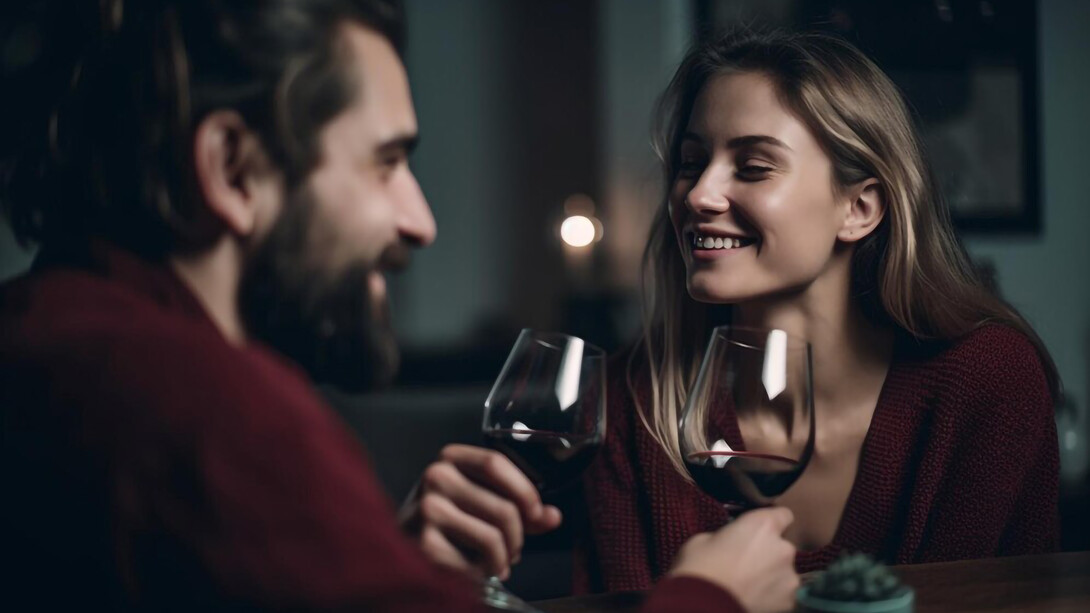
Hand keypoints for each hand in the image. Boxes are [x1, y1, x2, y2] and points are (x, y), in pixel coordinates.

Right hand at [399, 444, 562, 579]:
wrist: (396, 550)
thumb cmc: (444, 524)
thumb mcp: (478, 503)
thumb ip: (518, 507)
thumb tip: (553, 517)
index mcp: (450, 458)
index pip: (495, 462)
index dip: (524, 490)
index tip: (536, 513)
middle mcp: (435, 477)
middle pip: (504, 507)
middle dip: (518, 537)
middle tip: (514, 550)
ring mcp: (426, 509)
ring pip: (493, 537)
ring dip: (503, 558)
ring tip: (497, 564)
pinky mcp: (423, 543)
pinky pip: (475, 563)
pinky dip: (483, 574)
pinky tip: (476, 573)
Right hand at [668, 507, 798, 612]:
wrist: (702, 606)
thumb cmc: (699, 567)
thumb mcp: (705, 538)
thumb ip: (727, 536)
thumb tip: (729, 542)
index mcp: (763, 525)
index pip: (783, 514)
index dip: (771, 523)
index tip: (758, 531)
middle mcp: (783, 548)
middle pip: (782, 546)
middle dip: (769, 552)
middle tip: (746, 562)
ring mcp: (789, 577)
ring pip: (784, 571)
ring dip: (771, 574)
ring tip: (749, 584)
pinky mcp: (789, 602)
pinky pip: (782, 593)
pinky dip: (772, 595)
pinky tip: (752, 598)